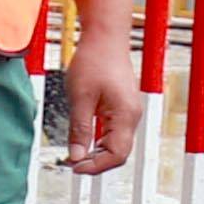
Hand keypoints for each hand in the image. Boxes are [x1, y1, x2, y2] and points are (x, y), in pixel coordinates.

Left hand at [60, 24, 146, 177]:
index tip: (74, 167)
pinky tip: (84, 141)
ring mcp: (129, 112)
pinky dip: (99, 142)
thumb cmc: (94, 60)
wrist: (105, 37)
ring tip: (75, 153)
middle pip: (119, 153)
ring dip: (97, 153)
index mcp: (125, 115)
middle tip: (72, 163)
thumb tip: (76, 156)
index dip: (95, 166)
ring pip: (116, 145)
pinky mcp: (123, 107)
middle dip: (96, 162)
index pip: (116, 155)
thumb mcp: (80, 98)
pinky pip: (114, 133)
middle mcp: (132, 116)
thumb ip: (79, 130)